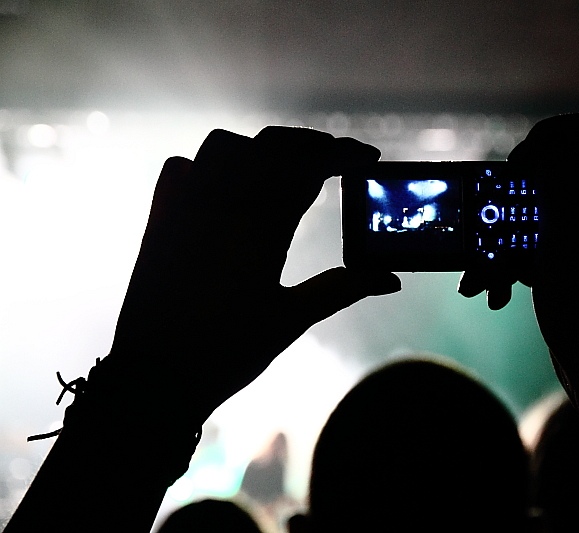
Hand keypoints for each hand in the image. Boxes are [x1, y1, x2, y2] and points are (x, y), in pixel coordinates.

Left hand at [104, 127, 399, 424]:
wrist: (154, 374)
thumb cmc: (227, 351)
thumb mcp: (292, 319)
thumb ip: (343, 289)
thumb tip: (392, 279)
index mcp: (262, 226)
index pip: (311, 167)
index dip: (344, 155)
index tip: (367, 157)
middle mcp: (223, 202)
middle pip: (274, 146)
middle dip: (312, 145)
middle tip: (337, 158)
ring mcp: (185, 204)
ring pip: (227, 145)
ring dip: (262, 147)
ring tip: (283, 167)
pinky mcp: (160, 216)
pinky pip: (182, 166)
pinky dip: (208, 164)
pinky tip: (224, 184)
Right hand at [459, 111, 578, 395]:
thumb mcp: (565, 243)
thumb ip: (559, 186)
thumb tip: (548, 144)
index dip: (547, 137)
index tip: (520, 169)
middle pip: (551, 173)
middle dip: (510, 199)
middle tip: (492, 225)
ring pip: (534, 216)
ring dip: (502, 240)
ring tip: (480, 280)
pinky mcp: (573, 268)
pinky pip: (535, 247)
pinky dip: (511, 263)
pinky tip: (494, 292)